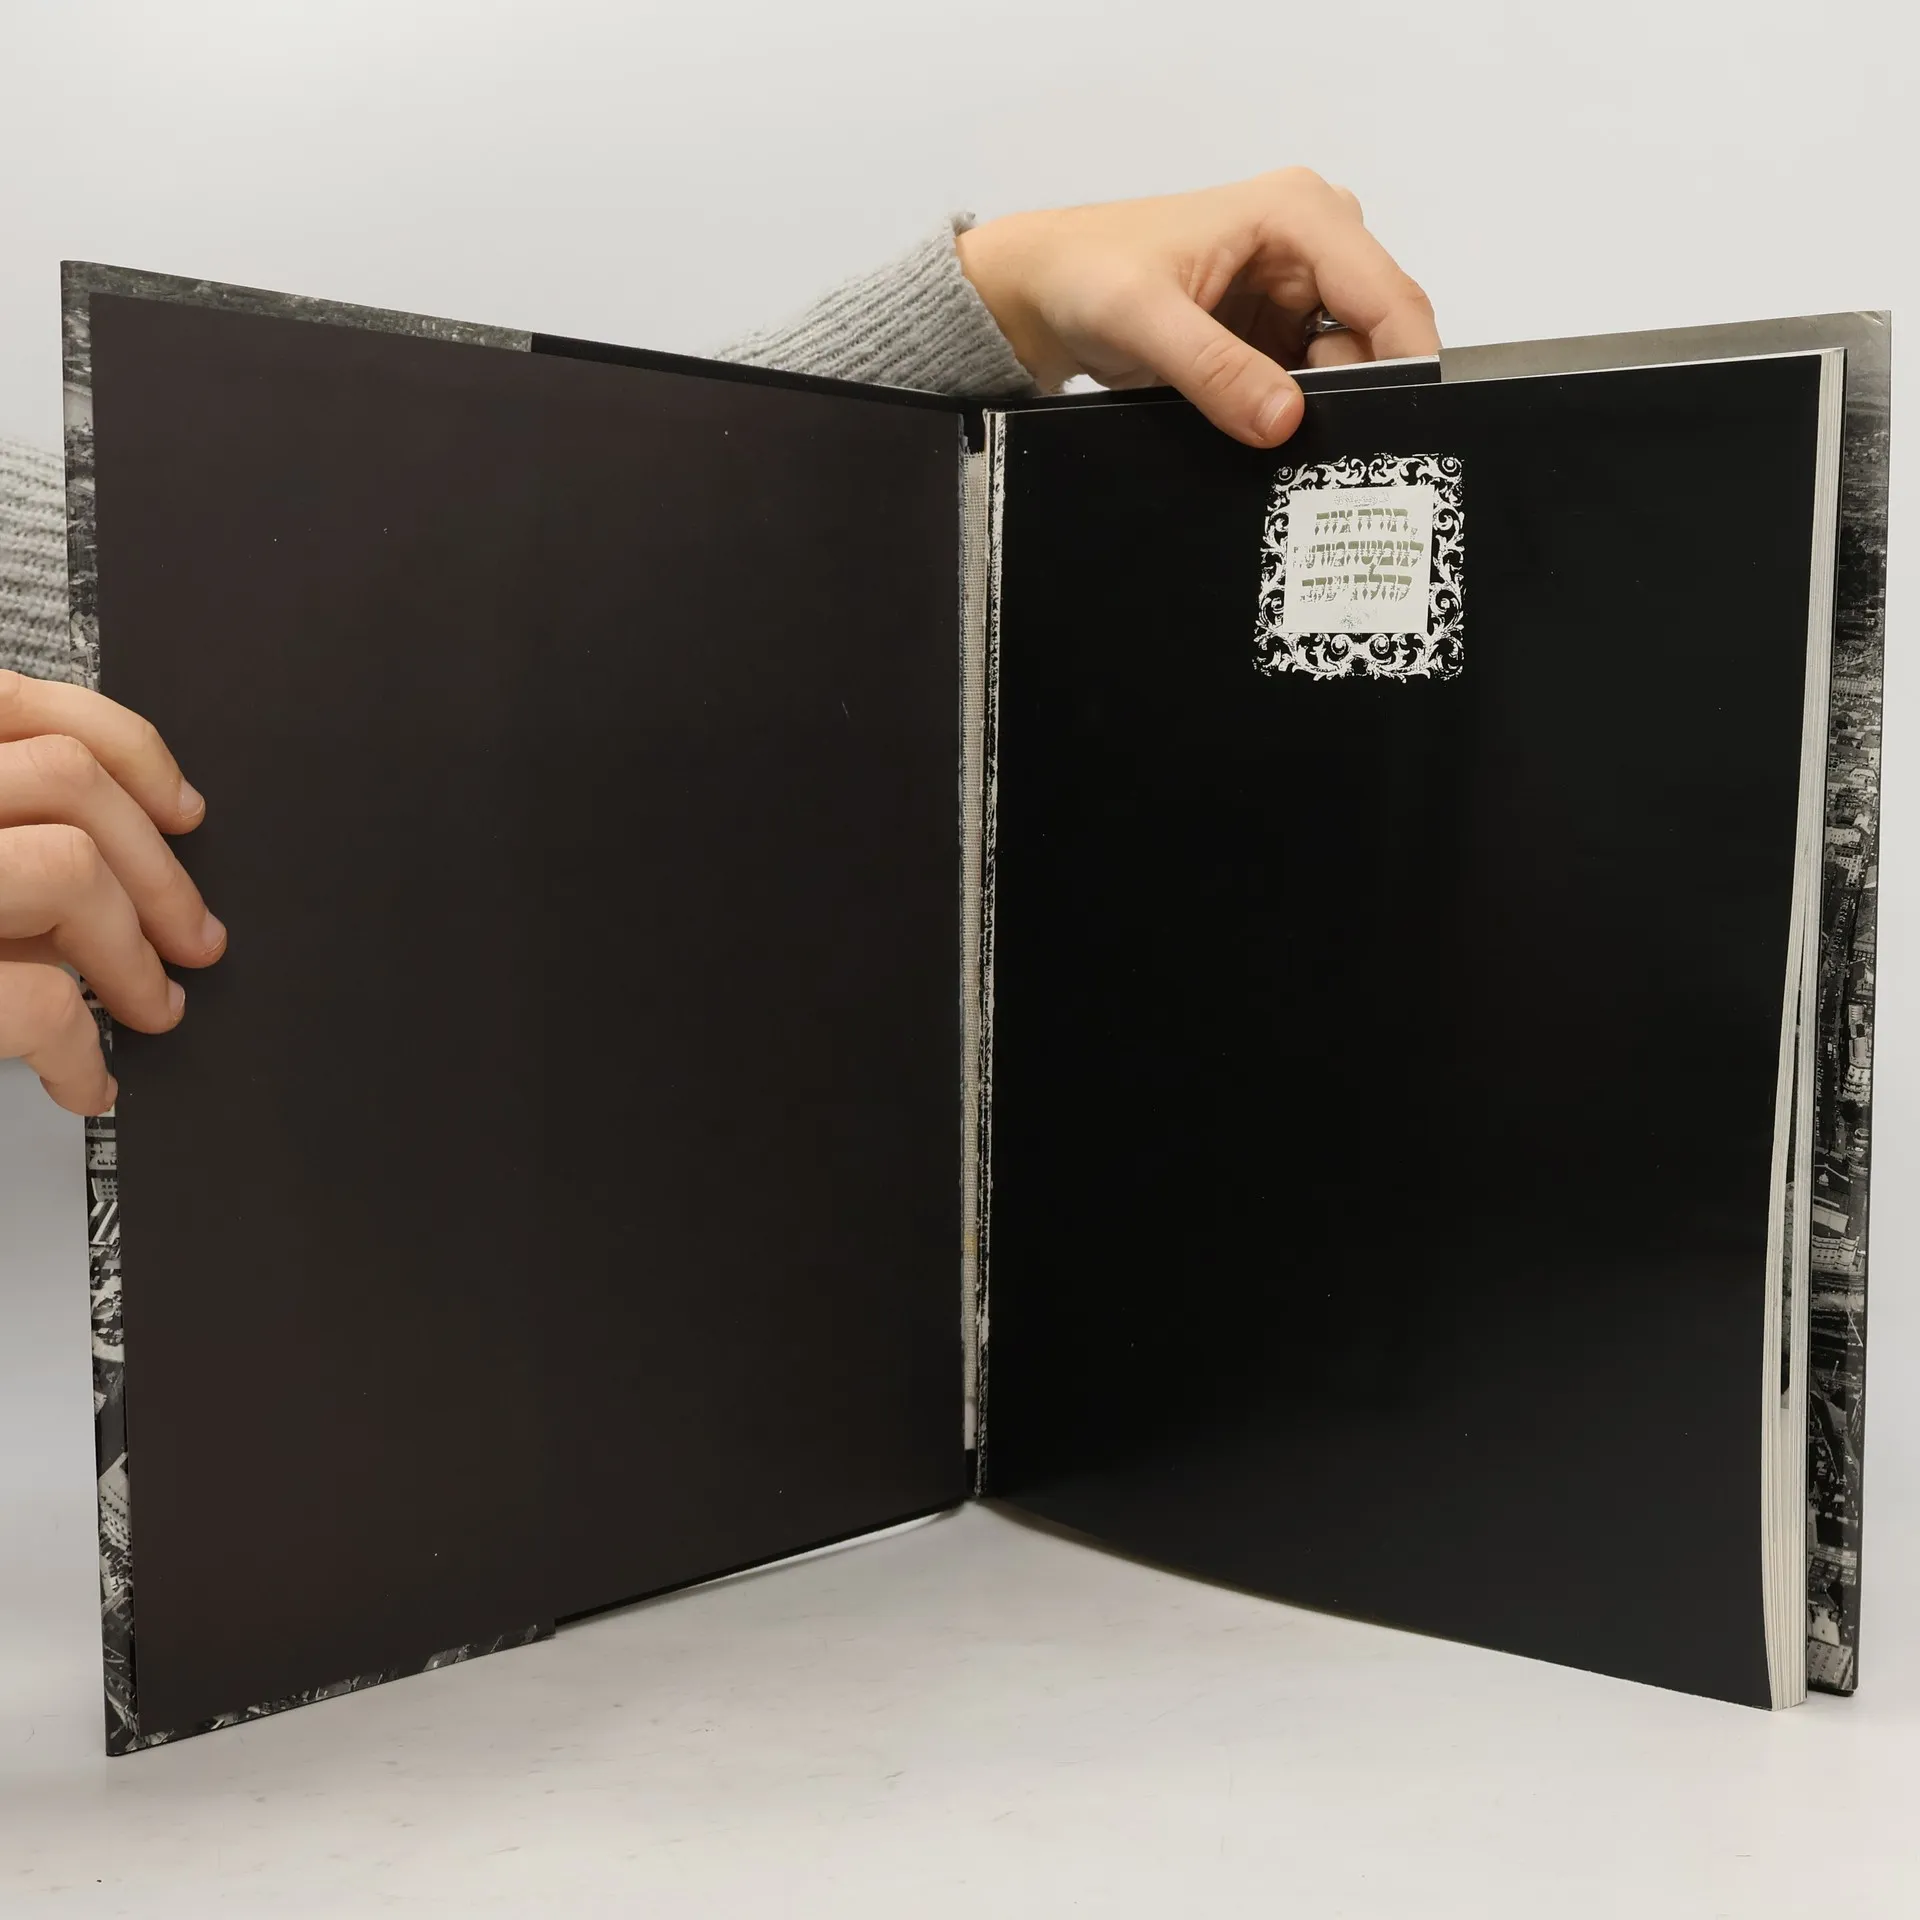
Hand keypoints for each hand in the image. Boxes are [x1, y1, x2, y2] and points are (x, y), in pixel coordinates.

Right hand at [0, 671, 224, 1114]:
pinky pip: (38, 1002)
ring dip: (134, 953)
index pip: (13, 701)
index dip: (124, 750)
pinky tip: (82, 1079)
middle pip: (67, 783)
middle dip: (158, 872)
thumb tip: (106, 844)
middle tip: (192, 938)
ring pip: (68, 872)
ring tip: (149, 1008)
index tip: (178, 807)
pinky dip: (82, 1051)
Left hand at [956, 169, 1439, 447]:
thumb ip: (1216, 370)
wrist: (1042, 289)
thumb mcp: (1144, 319)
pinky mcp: (1274, 328)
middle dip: (1357, 392)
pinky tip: (1263, 431)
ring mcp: (1295, 287)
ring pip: (1347, 363)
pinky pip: (1310, 379)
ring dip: (1322, 407)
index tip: (1401, 430)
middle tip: (1323, 453)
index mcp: (1298, 214)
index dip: (1407, 363)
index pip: (1387, 294)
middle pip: (1376, 333)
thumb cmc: (1085, 274)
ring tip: (1272, 439)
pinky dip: (1294, 411)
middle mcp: (1312, 242)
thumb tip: (1286, 420)